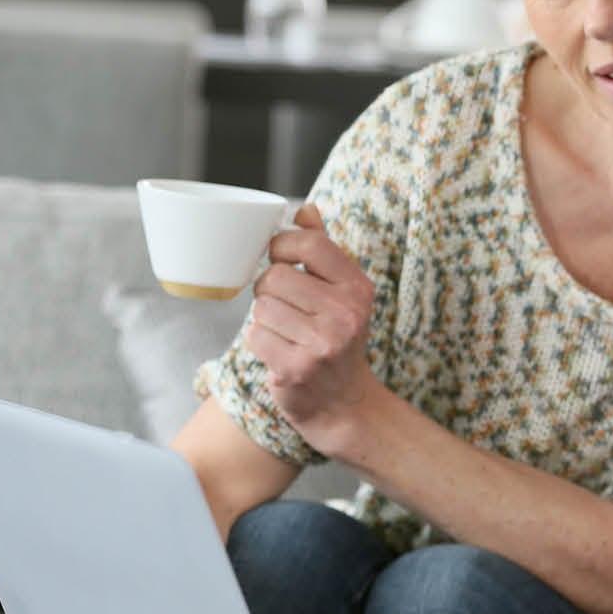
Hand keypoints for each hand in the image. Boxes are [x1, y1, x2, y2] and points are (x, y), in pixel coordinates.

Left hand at [246, 202, 381, 439]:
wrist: (345, 405)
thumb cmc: (337, 340)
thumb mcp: (342, 293)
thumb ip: (322, 249)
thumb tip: (305, 208)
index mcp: (358, 288)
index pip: (309, 243)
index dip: (282, 246)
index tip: (280, 259)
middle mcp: (346, 313)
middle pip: (274, 277)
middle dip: (269, 291)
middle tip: (285, 309)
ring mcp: (323, 342)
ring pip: (261, 308)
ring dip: (264, 320)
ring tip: (286, 334)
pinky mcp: (297, 368)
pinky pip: (255, 336)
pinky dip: (260, 344)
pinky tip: (280, 353)